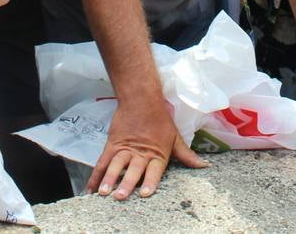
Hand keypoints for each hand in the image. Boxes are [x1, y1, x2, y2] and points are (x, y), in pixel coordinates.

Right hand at [89, 98, 206, 199]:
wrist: (141, 99)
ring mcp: (124, 149)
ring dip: (109, 179)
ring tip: (103, 192)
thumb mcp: (175, 138)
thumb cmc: (160, 120)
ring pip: (116, 165)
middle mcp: (140, 153)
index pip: (154, 170)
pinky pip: (102, 162)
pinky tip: (90, 188)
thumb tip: (205, 165)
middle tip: (120, 195)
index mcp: (157, 154)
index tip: (145, 193)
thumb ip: (187, 155)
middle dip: (126, 183)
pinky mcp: (112, 145)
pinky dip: (95, 175)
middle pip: (133, 170)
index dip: (150, 182)